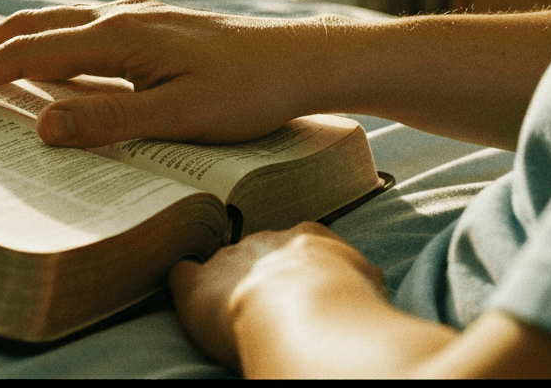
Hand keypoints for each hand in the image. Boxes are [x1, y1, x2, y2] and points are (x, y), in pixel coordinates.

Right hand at [0, 0, 345, 147]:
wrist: (303, 60)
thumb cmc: (251, 91)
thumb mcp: (183, 116)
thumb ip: (112, 120)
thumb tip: (41, 125)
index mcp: (119, 38)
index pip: (28, 54)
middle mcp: (121, 19)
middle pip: (29, 29)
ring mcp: (137, 20)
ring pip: (53, 24)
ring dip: (5, 41)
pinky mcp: (153, 29)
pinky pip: (79, 29)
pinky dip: (42, 40)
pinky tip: (45, 55)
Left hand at [168, 222, 385, 372]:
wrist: (301, 312)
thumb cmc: (343, 301)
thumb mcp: (367, 283)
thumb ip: (358, 276)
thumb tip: (364, 280)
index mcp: (306, 237)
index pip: (296, 243)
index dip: (295, 266)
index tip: (298, 284)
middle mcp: (264, 240)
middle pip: (257, 251)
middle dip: (260, 272)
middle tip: (268, 301)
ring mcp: (228, 259)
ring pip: (222, 262)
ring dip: (225, 279)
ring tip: (230, 301)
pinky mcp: (196, 284)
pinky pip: (183, 272)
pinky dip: (184, 279)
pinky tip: (186, 286)